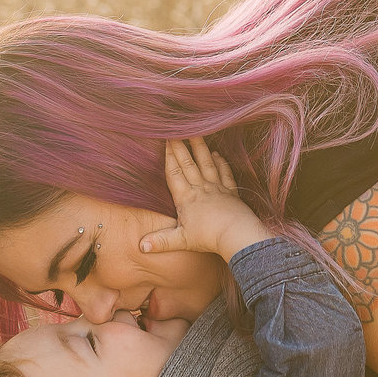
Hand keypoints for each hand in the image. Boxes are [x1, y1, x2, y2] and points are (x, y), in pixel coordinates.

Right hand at [142, 138, 273, 263]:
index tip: (164, 141)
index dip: (168, 157)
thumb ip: (161, 241)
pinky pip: (224, 173)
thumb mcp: (181, 241)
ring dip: (200, 148)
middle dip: (180, 146)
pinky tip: (217, 154)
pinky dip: (220, 163)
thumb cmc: (209, 238)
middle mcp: (200, 189)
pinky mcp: (231, 192)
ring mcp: (217, 189)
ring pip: (206, 164)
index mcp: (186, 198)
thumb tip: (141, 246)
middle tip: (175, 130)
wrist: (236, 234)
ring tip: (195, 133)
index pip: (174, 173)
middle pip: (188, 164)